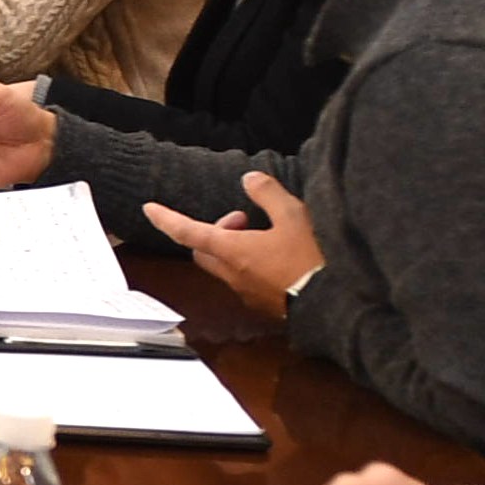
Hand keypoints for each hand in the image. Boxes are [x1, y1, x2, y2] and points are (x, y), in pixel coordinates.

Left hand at [143, 170, 321, 316]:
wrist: (334, 305)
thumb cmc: (311, 260)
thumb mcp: (293, 216)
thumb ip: (268, 194)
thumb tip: (249, 179)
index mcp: (233, 252)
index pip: (189, 232)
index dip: (167, 219)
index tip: (150, 209)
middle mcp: (233, 275)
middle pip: (204, 250)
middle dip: (214, 230)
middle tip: (243, 219)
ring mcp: (247, 293)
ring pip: (225, 266)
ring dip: (234, 246)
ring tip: (266, 235)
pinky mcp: (264, 305)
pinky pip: (245, 280)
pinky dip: (250, 263)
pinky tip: (279, 257)